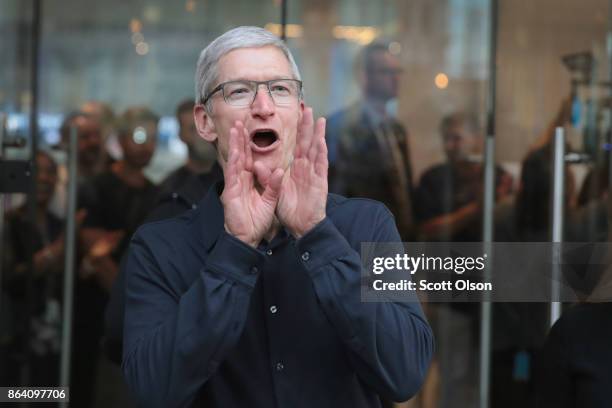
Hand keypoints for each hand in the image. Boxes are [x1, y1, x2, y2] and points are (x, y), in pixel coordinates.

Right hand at [221, 121, 283, 246]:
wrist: (247, 238)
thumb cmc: (255, 221)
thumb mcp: (269, 201)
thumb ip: (273, 186)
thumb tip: (279, 171)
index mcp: (249, 181)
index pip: (250, 159)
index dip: (249, 145)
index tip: (250, 130)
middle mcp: (240, 180)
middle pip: (240, 155)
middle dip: (239, 139)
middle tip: (239, 122)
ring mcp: (234, 185)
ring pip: (234, 160)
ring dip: (235, 145)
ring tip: (235, 128)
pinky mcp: (231, 193)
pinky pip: (233, 175)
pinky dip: (234, 162)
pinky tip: (235, 150)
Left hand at [276, 107, 327, 237]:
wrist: (300, 226)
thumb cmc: (289, 209)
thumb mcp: (274, 191)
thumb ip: (266, 178)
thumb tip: (256, 165)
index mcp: (296, 168)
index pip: (296, 146)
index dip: (297, 131)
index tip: (296, 116)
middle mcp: (306, 168)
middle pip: (307, 143)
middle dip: (307, 126)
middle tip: (307, 108)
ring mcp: (314, 174)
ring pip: (317, 150)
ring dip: (318, 135)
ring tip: (320, 119)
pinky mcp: (320, 183)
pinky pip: (321, 166)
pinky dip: (322, 153)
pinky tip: (322, 141)